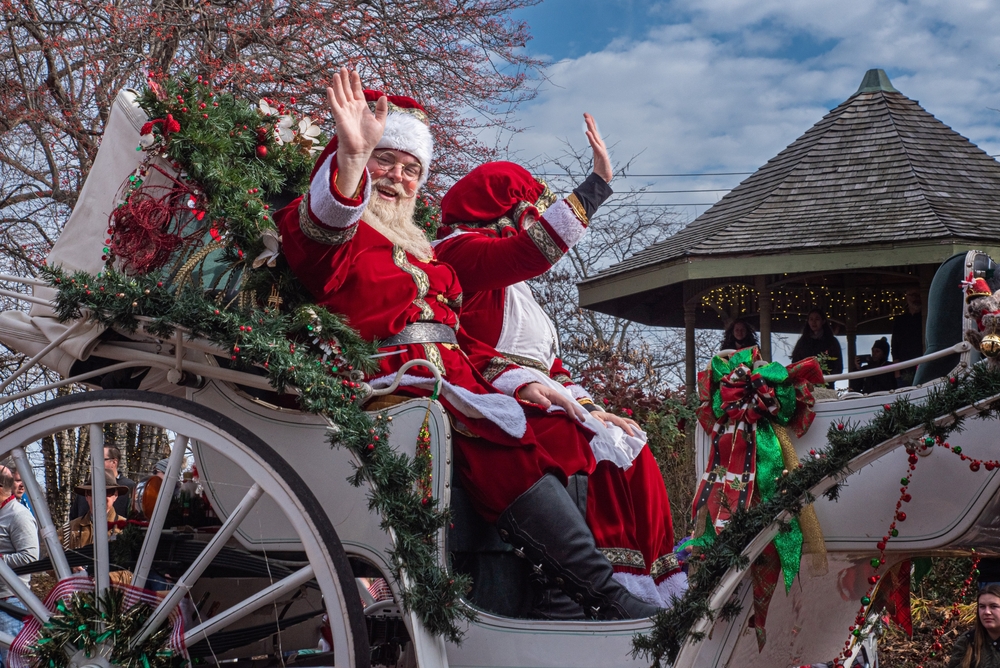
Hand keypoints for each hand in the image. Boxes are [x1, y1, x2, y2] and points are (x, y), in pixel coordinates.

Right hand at [326, 68, 386, 194]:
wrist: (360, 150)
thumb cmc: (370, 139)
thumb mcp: (380, 123)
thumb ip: (381, 110)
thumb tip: (383, 96)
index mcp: (361, 108)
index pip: (357, 91)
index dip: (355, 82)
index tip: (355, 72)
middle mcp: (351, 107)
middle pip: (347, 90)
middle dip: (345, 79)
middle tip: (343, 68)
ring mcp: (344, 111)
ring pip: (340, 94)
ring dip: (338, 84)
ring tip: (337, 74)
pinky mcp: (339, 117)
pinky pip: (334, 105)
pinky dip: (332, 96)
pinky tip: (330, 88)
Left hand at [517, 383, 586, 420]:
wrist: (525, 388)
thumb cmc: (528, 391)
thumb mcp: (533, 394)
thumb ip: (540, 399)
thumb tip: (549, 405)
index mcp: (553, 394)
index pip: (565, 402)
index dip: (570, 410)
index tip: (573, 418)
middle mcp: (557, 397)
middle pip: (569, 404)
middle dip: (577, 411)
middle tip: (583, 420)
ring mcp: (556, 400)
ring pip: (568, 406)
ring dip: (575, 412)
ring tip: (581, 420)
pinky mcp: (554, 403)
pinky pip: (564, 408)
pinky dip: (570, 412)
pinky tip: (572, 417)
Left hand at [584, 113, 611, 183]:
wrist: (604, 178)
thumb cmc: (600, 168)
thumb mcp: (596, 155)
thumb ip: (594, 148)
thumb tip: (591, 141)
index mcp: (598, 145)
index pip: (594, 132)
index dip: (591, 124)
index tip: (587, 115)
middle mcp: (600, 145)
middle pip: (594, 132)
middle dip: (590, 122)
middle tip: (585, 113)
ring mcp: (601, 149)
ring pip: (595, 136)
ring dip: (591, 127)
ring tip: (586, 119)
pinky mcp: (601, 155)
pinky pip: (595, 145)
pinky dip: (591, 138)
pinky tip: (587, 132)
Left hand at [590, 410, 638, 436]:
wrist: (589, 417)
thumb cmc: (591, 417)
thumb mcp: (592, 418)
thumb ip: (598, 421)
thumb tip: (605, 426)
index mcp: (611, 417)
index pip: (622, 422)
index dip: (627, 428)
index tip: (632, 435)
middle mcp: (615, 419)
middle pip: (628, 421)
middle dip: (635, 426)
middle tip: (640, 434)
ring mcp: (616, 422)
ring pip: (627, 423)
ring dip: (634, 428)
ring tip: (639, 435)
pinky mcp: (615, 425)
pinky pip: (623, 427)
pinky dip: (629, 431)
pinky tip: (632, 437)